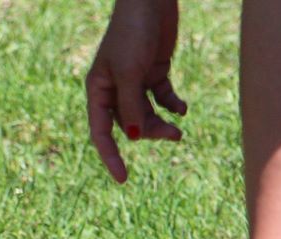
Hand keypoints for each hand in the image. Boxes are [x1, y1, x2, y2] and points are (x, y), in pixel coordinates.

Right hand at [86, 0, 187, 182]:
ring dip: (161, 124)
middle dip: (148, 133)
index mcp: (97, 90)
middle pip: (128, 125)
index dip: (110, 157)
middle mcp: (113, 89)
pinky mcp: (153, 72)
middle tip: (174, 136)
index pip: (100, 132)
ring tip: (179, 130)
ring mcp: (134, 81)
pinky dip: (171, 105)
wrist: (150, 0)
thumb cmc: (133, 33)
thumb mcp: (130, 73)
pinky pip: (161, 98)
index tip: (123, 179)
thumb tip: (133, 138)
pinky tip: (182, 109)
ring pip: (146, 115)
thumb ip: (131, 107)